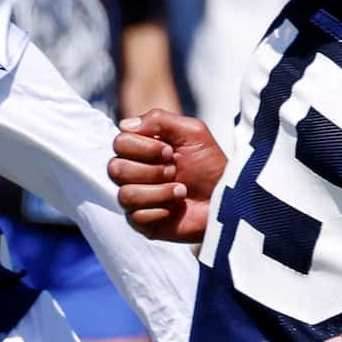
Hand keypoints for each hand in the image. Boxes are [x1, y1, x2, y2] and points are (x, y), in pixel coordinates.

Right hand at [110, 108, 226, 244]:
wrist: (226, 196)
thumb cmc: (210, 164)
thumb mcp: (191, 132)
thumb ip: (159, 119)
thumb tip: (125, 125)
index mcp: (140, 150)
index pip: (119, 143)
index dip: (143, 147)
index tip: (169, 151)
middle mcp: (132, 174)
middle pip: (115, 169)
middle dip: (152, 170)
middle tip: (175, 170)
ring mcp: (134, 199)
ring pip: (125, 194)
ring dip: (159, 191)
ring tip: (181, 191)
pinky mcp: (140, 222)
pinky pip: (136, 216)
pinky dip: (161, 210)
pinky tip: (175, 209)